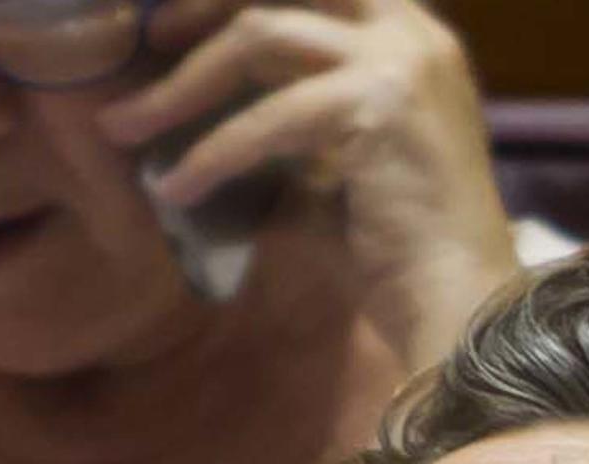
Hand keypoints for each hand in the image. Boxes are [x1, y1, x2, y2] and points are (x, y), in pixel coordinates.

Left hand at [99, 0, 519, 368]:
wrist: (460, 308)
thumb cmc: (404, 257)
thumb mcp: (342, 167)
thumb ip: (294, 127)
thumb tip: (212, 122)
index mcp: (411, 36)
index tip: (176, 22)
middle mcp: (411, 32)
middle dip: (198, 6)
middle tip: (141, 43)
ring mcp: (399, 62)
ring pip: (259, 36)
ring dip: (182, 87)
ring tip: (128, 129)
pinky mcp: (377, 107)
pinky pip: (267, 119)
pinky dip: (212, 154)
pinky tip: (178, 188)